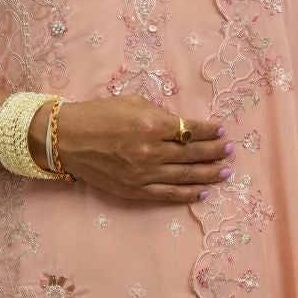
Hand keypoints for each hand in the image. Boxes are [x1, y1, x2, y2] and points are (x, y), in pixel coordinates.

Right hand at [53, 96, 234, 202]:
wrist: (67, 140)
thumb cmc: (98, 115)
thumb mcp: (132, 103)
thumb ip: (160, 115)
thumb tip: (183, 126)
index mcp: (152, 126)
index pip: (191, 130)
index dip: (210, 131)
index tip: (221, 131)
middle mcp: (151, 152)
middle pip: (193, 154)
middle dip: (215, 152)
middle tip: (229, 150)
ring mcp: (144, 174)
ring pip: (185, 176)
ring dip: (208, 174)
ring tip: (225, 171)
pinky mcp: (135, 190)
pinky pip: (168, 195)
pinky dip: (188, 194)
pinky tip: (203, 192)